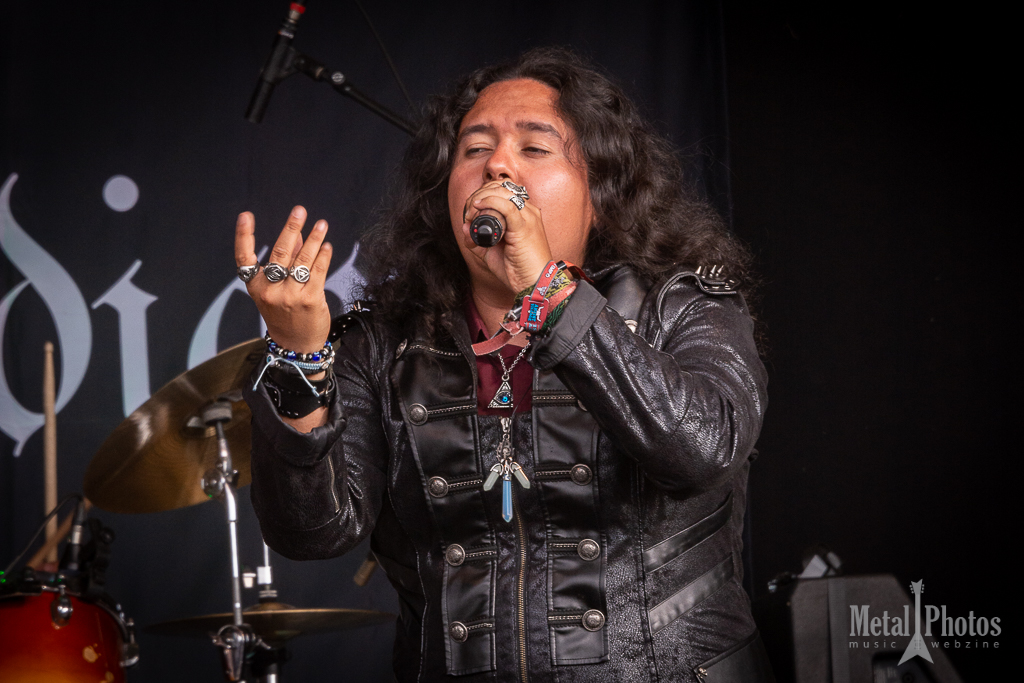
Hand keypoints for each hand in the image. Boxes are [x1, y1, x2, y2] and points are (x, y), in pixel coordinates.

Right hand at [235, 206, 332, 352]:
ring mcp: (290, 296)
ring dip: (314, 239)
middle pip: (280, 253)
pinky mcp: (310, 300)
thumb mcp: (275, 289)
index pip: (244, 258)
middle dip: (291, 228)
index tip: (245, 216)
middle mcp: (270, 290)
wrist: (296, 344)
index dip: (244, 236)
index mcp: (256, 287)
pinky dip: (323, 257)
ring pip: (303, 261)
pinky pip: (317, 272)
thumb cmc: (284, 314)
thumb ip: (285, 261)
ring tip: (322, 224)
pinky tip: (326, 246)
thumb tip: (295, 235)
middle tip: (299, 211)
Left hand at [460, 181, 553, 295]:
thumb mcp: (492, 253)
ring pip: (502, 192)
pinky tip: (478, 207)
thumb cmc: (518, 270)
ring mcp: (528, 217)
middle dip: (478, 195)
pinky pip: (506, 206)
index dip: (483, 195)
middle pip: (500, 187)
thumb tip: (465, 228)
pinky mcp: (524, 227)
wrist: (535, 284)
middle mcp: (528, 212)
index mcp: (524, 214)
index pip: (502, 190)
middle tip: (468, 213)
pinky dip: (489, 202)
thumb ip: (478, 240)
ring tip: (471, 214)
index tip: (470, 211)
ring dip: (481, 198)